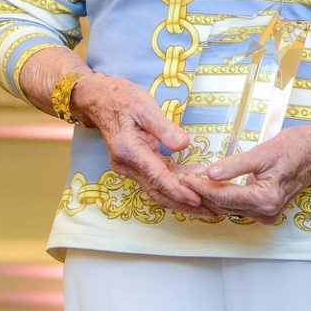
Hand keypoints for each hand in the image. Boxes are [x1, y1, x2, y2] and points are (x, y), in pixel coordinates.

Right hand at [69, 73, 215, 218]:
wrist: (100, 99)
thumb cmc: (123, 99)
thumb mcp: (145, 107)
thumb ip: (164, 128)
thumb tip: (184, 145)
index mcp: (129, 150)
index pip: (157, 177)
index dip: (178, 190)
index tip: (198, 199)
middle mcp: (126, 164)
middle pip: (157, 191)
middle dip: (183, 204)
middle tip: (211, 212)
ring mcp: (127, 167)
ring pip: (155, 190)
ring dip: (179, 200)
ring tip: (205, 206)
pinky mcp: (132, 166)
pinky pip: (154, 181)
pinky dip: (172, 186)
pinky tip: (192, 185)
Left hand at [182, 123, 310, 225]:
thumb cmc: (295, 147)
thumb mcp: (262, 152)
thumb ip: (235, 165)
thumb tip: (210, 174)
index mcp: (265, 199)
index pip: (223, 197)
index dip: (200, 188)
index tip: (184, 179)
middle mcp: (266, 212)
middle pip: (223, 206)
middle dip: (201, 193)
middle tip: (180, 181)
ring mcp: (267, 213)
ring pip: (229, 208)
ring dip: (210, 196)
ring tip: (191, 183)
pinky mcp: (267, 209)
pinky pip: (238, 206)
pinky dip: (223, 197)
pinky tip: (210, 187)